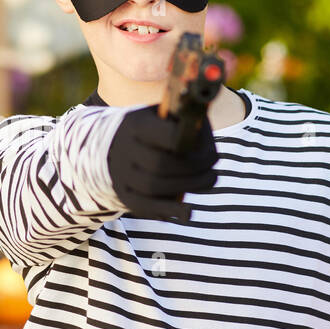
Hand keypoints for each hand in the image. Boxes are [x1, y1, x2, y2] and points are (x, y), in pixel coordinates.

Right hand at [106, 104, 217, 221]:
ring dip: (186, 188)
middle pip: (160, 164)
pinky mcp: (121, 192)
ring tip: (207, 181)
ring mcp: (119, 172)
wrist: (116, 141)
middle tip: (213, 172)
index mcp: (136, 123)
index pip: (165, 135)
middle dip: (193, 172)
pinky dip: (168, 210)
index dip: (189, 142)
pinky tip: (187, 212)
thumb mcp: (171, 116)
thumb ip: (190, 132)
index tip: (206, 145)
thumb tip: (211, 159)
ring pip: (152, 187)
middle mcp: (123, 148)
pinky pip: (143, 207)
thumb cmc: (157, 126)